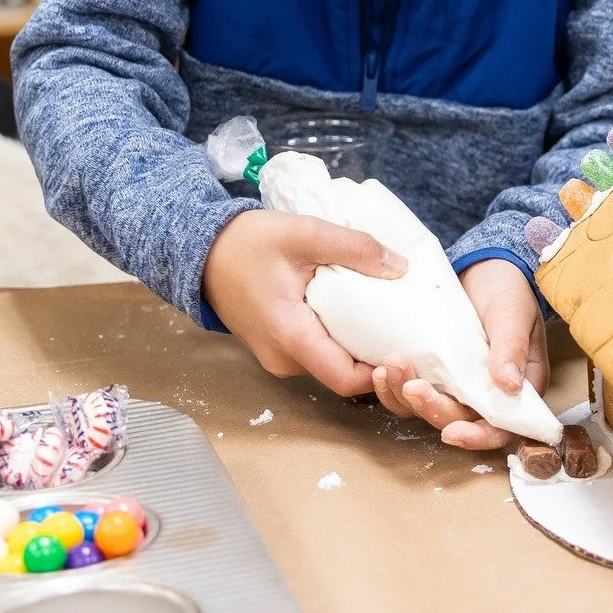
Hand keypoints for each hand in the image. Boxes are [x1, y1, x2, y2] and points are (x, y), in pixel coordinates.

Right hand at [202, 208, 405, 396]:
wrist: (202, 250)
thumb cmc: (250, 242)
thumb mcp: (305, 233)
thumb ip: (354, 248)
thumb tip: (400, 267)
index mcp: (291, 337)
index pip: (346, 379)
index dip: (382, 371)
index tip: (410, 346)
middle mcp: (285, 359)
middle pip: (343, 373)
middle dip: (377, 356)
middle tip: (410, 327)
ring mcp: (279, 357)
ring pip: (331, 363)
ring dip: (359, 345)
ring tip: (390, 315)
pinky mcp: (278, 347)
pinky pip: (318, 352)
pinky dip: (341, 338)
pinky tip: (361, 312)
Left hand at [371, 258, 547, 449]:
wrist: (485, 265)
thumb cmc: (509, 288)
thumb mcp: (515, 313)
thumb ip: (513, 347)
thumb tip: (510, 385)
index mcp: (518, 388)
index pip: (501, 427)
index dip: (478, 437)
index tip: (452, 432)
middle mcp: (487, 394)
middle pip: (459, 420)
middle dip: (432, 409)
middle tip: (411, 386)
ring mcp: (458, 384)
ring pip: (430, 409)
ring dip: (407, 398)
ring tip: (389, 370)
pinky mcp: (434, 371)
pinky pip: (412, 391)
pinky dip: (395, 387)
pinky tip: (381, 369)